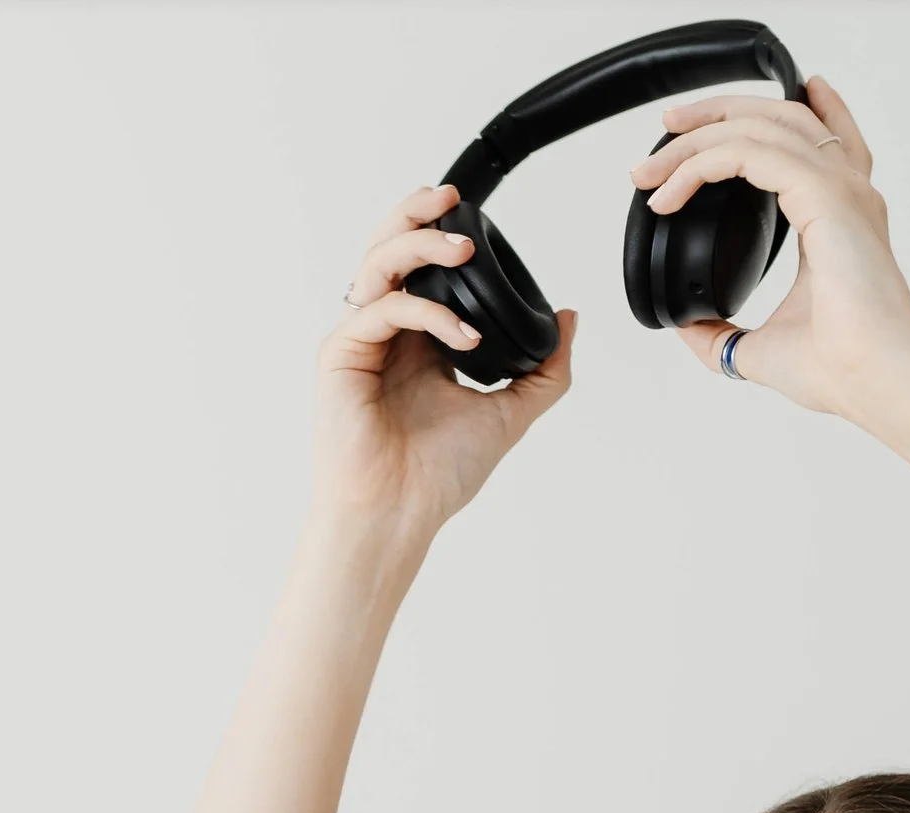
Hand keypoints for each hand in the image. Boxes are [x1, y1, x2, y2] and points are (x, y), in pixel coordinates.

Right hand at [312, 183, 576, 533]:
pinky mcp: (339, 357)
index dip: (442, 234)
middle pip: (388, 249)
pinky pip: (381, 310)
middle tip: (455, 201)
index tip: (474, 217)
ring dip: (418, 245)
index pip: (421, 268)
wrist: (398, 515)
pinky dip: (425, 312)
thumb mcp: (510, 413)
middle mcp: (384, 334)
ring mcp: (359, 342)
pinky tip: (462, 336)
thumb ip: (545, 369)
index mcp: (417, 341)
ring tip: (462, 249)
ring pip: (377, 266)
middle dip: (418, 216)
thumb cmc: (437, 475)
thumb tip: (570, 317)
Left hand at [630, 75, 909, 418]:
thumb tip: (683, 328)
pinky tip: (670, 189)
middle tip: (667, 125)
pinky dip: (704, 163)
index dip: (754, 128)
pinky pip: (751, 153)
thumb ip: (719, 334)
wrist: (873, 379)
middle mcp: (843, 193)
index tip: (700, 136)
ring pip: (761, 126)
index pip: (805, 145)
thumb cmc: (839, 369)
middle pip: (781, 119)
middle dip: (718, 113)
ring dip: (699, 136)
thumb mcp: (758, 347)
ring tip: (650, 165)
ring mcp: (839, 189)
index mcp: (837, 219)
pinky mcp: (824, 195)